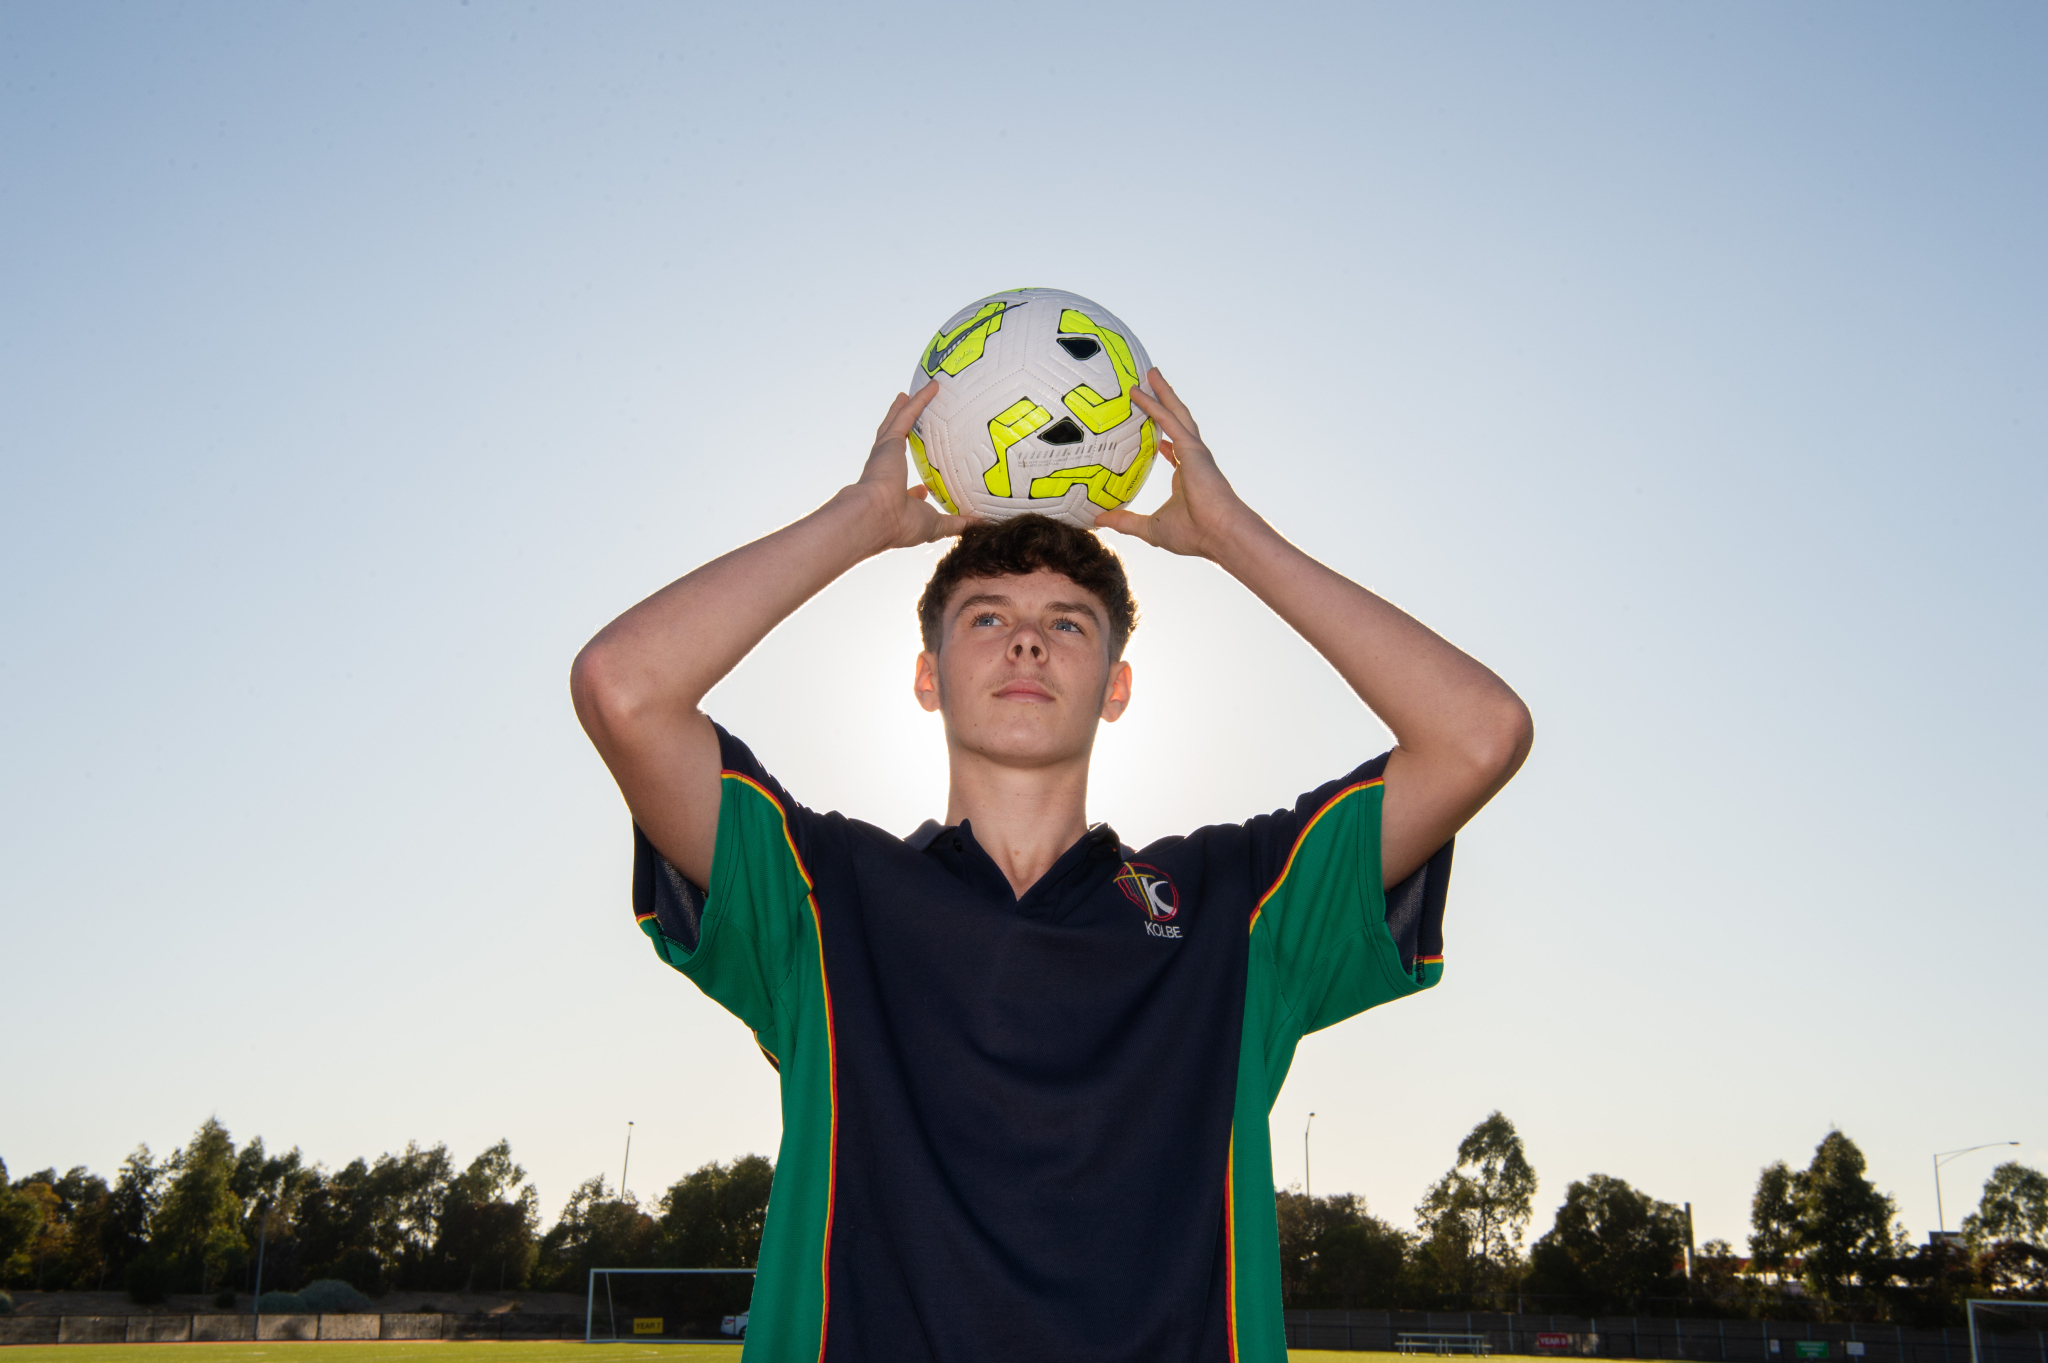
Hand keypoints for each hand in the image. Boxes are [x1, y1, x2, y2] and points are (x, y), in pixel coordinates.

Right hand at [850, 385, 971, 549]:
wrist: (877, 516)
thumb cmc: (902, 525)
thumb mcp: (937, 525)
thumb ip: (957, 523)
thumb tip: (980, 524)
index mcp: (895, 495)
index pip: (904, 488)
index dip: (914, 489)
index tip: (922, 488)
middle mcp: (887, 472)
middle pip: (895, 445)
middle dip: (901, 433)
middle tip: (908, 421)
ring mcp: (886, 454)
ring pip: (896, 424)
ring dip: (905, 409)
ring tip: (908, 395)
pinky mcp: (889, 442)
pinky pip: (906, 414)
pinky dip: (918, 400)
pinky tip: (931, 387)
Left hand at [1095, 370, 1255, 559]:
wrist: (1219, 533)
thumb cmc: (1193, 533)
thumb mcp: (1150, 528)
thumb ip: (1125, 521)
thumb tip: (1099, 519)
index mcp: (1186, 478)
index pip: (1175, 451)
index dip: (1164, 440)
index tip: (1153, 433)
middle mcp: (1192, 460)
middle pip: (1176, 423)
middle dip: (1164, 403)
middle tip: (1150, 385)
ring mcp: (1195, 451)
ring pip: (1176, 413)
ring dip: (1162, 392)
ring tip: (1150, 373)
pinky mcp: (1192, 447)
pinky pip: (1169, 420)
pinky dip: (1154, 404)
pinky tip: (1139, 391)